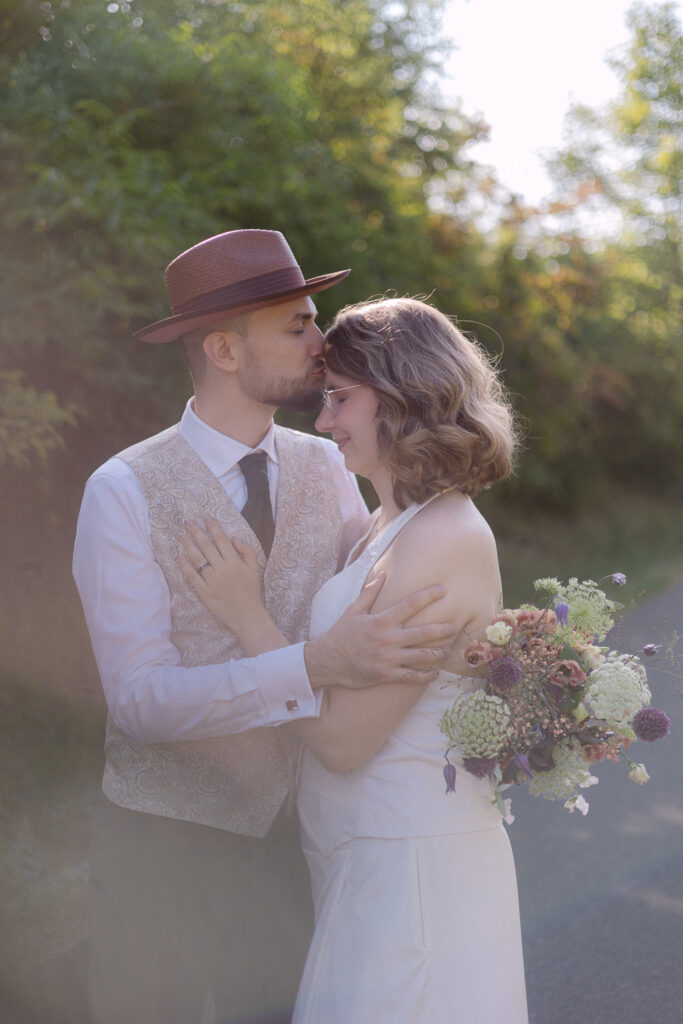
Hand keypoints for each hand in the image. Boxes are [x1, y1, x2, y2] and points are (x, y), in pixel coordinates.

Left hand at [178, 518, 261, 630]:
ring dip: (188, 545)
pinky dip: (184, 565)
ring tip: (182, 536)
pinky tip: (179, 556)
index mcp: (235, 562)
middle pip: (207, 546)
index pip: (222, 540)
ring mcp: (212, 580)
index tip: (207, 518)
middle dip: (197, 532)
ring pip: (197, 559)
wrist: (247, 616)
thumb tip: (234, 538)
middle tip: (189, 522)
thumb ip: (247, 551)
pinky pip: (192, 576)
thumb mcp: (255, 569)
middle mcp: (222, 569)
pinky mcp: (204, 592)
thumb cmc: (251, 592)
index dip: (214, 528)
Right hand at [304, 576, 456, 688]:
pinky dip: (426, 675)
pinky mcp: (387, 675)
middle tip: (454, 626)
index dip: (429, 595)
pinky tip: (435, 673)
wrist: (326, 661)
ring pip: (422, 656)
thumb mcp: (353, 610)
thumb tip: (383, 574)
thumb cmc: (340, 633)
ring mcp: (389, 658)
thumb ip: (370, 592)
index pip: (411, 604)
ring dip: (438, 653)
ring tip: (448, 651)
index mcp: (382, 621)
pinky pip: (412, 677)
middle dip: (442, 629)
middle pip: (423, 633)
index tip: (444, 589)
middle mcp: (388, 639)